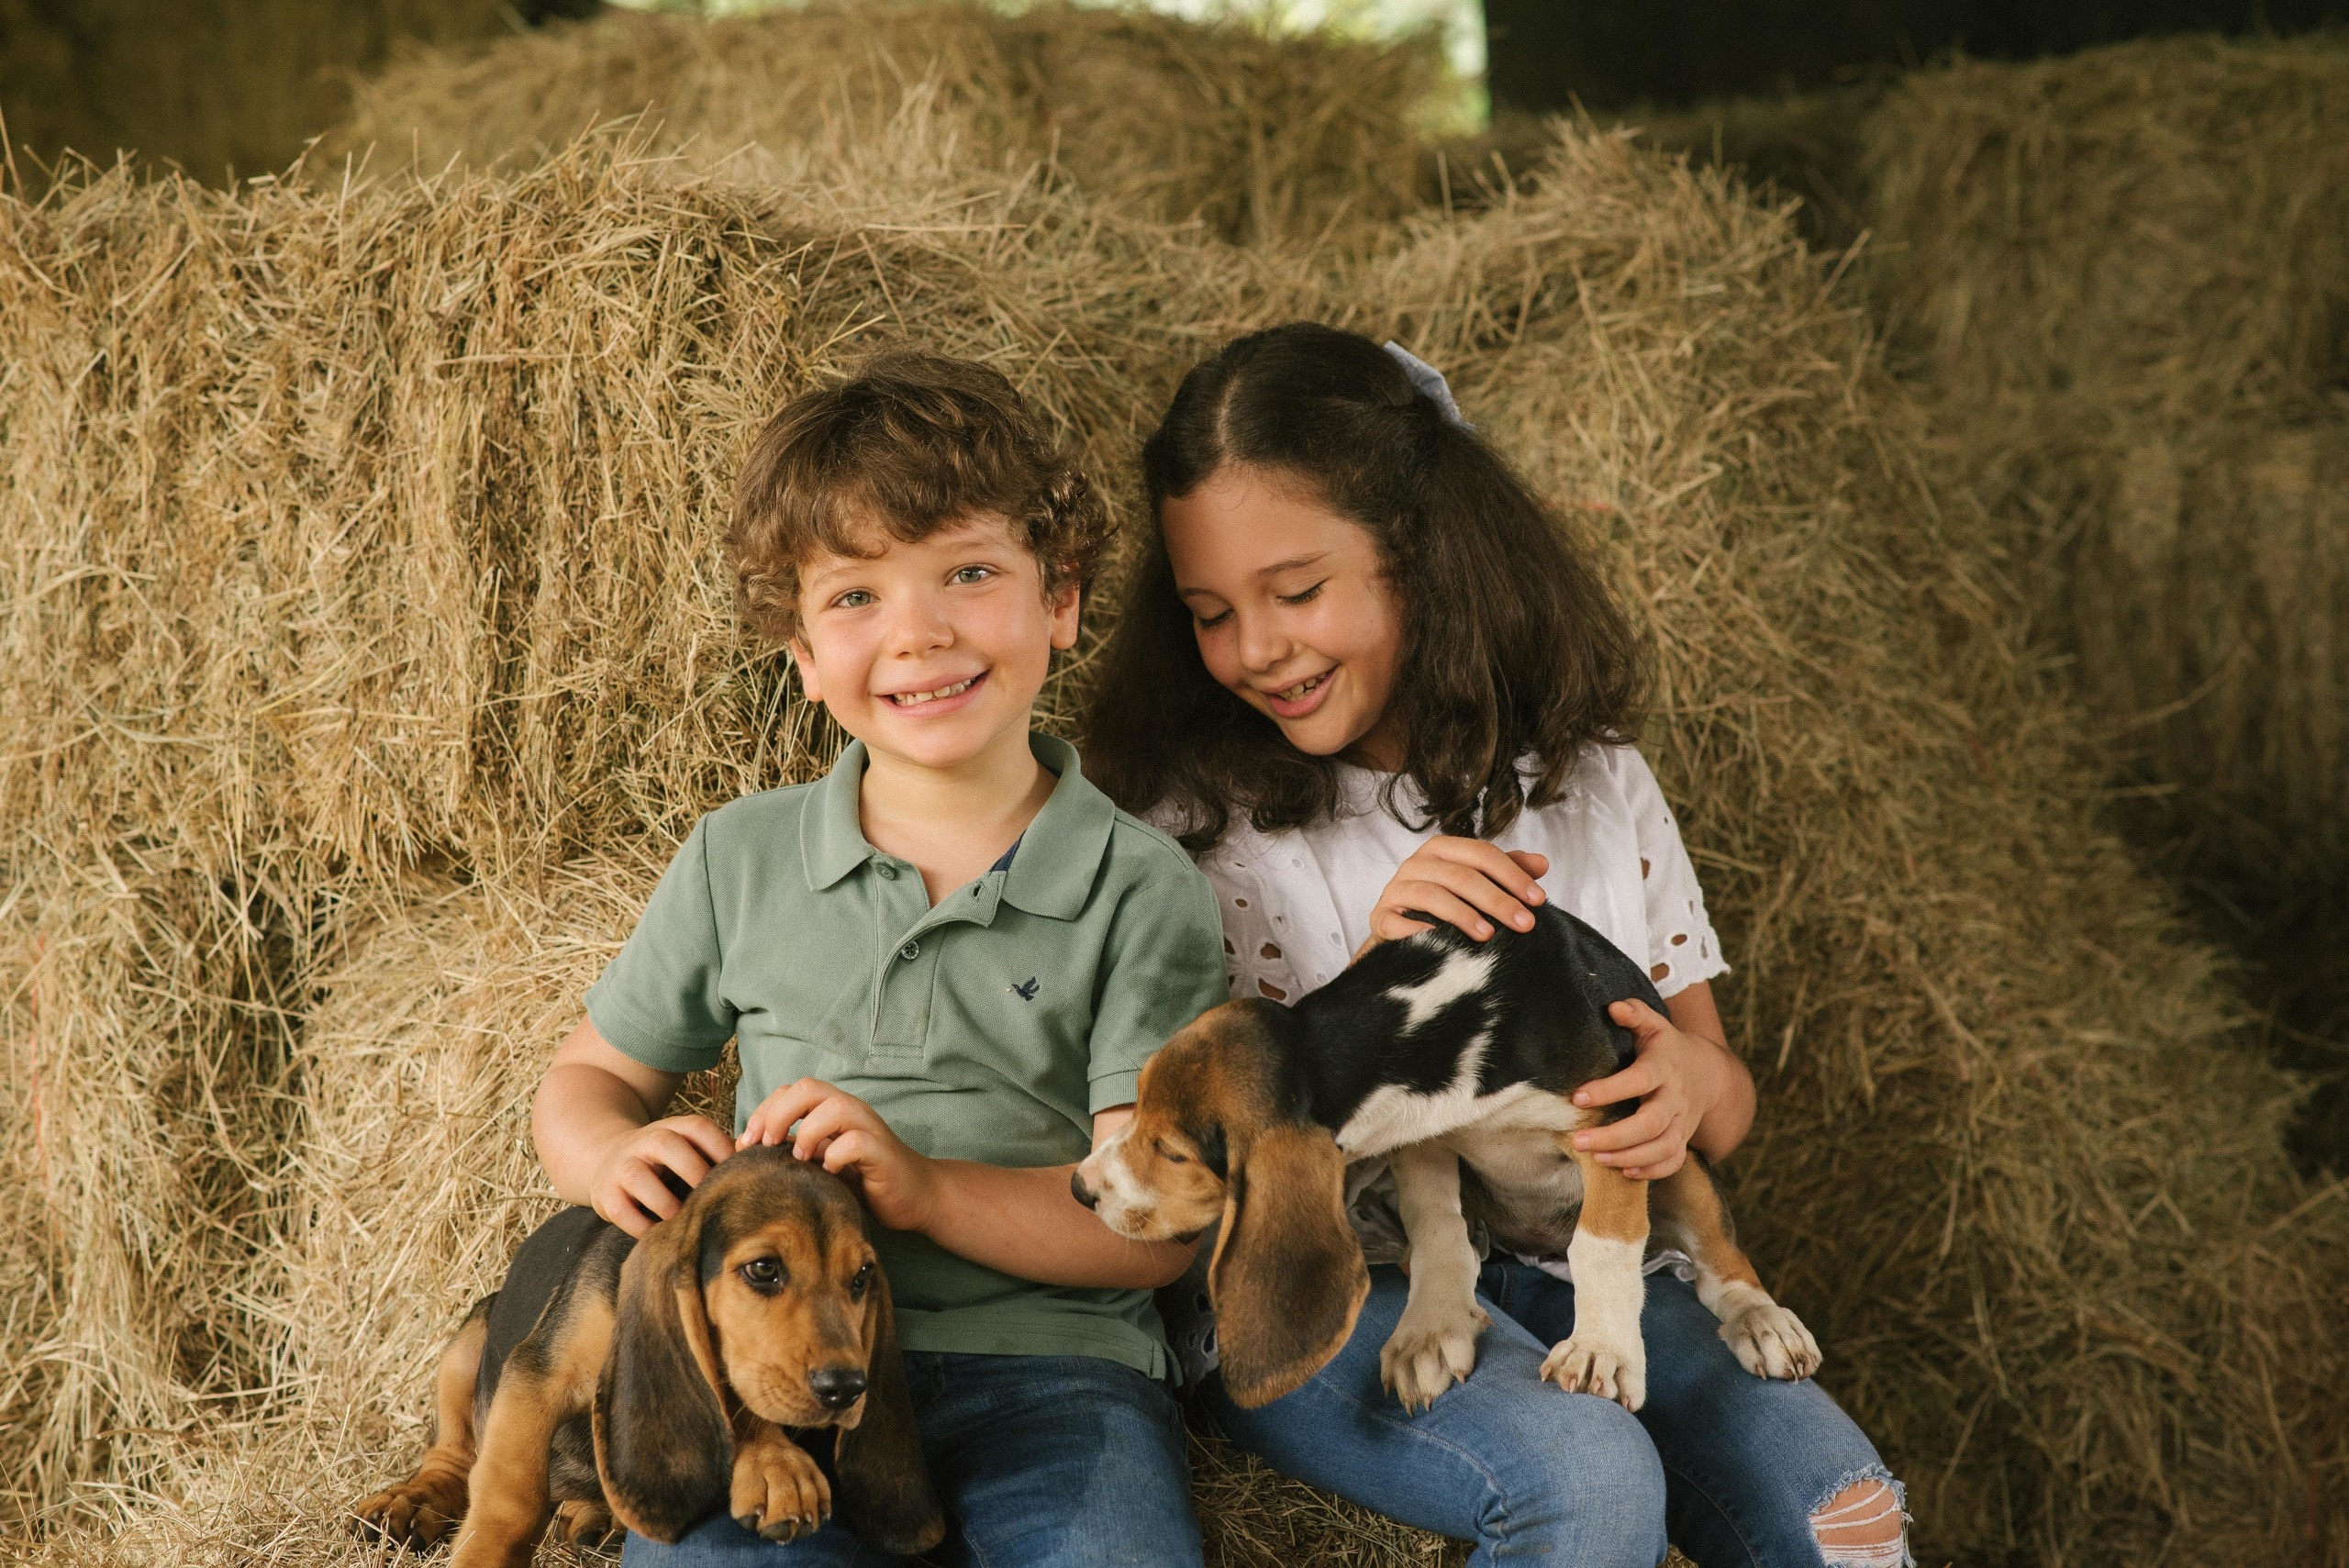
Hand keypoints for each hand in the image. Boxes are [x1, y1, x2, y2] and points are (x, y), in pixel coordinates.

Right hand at [589, 1114, 734, 1236]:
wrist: (608, 1160)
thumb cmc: (666, 1162)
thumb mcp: (689, 1149)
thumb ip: (719, 1155)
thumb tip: (765, 1162)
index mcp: (674, 1128)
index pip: (699, 1128)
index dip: (720, 1148)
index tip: (738, 1173)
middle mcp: (645, 1141)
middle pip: (667, 1144)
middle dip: (693, 1171)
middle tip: (711, 1199)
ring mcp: (622, 1165)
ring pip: (638, 1176)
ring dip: (664, 1202)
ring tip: (683, 1222)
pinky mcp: (604, 1193)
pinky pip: (620, 1209)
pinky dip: (640, 1227)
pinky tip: (659, 1236)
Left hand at [739, 1078, 939, 1233]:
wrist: (916, 1195)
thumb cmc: (864, 1181)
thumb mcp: (821, 1163)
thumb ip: (793, 1151)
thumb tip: (746, 1150)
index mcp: (832, 1111)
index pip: (792, 1091)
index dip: (764, 1110)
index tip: (747, 1141)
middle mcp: (851, 1112)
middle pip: (809, 1088)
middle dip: (778, 1113)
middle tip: (766, 1144)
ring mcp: (869, 1129)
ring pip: (835, 1107)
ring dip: (808, 1131)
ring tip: (799, 1157)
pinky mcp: (883, 1152)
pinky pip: (856, 1142)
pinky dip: (836, 1155)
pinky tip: (829, 1172)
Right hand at [1359, 839, 1548, 954]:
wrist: (1400, 934)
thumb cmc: (1444, 906)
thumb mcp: (1477, 885)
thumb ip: (1506, 873)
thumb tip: (1542, 863)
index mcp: (1442, 849)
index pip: (1481, 853)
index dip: (1512, 875)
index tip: (1538, 900)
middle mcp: (1416, 864)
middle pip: (1460, 874)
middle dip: (1496, 899)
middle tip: (1524, 923)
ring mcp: (1396, 890)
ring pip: (1431, 894)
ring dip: (1463, 915)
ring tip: (1488, 935)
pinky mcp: (1381, 918)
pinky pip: (1399, 923)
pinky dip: (1421, 931)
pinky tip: (1443, 943)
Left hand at [1569, 998, 1733, 1179]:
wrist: (1709, 1073)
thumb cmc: (1667, 1048)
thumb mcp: (1654, 1025)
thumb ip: (1635, 1013)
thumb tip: (1613, 1007)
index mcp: (1664, 1068)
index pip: (1638, 1081)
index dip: (1609, 1090)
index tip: (1577, 1097)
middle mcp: (1675, 1098)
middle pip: (1650, 1124)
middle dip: (1615, 1136)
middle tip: (1579, 1141)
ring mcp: (1682, 1122)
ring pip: (1662, 1147)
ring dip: (1629, 1157)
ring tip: (1596, 1158)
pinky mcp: (1683, 1140)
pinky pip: (1673, 1162)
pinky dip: (1651, 1172)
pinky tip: (1623, 1172)